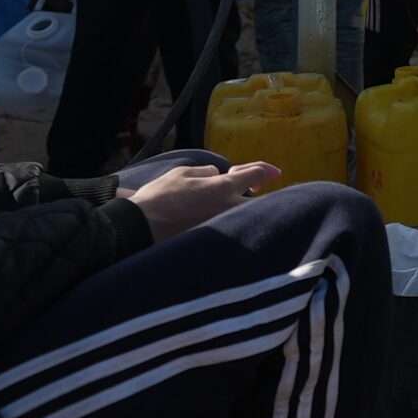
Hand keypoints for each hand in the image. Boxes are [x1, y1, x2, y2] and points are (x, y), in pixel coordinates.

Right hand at [126, 161, 282, 241]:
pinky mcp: (216, 245)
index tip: (276, 173)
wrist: (141, 229)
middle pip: (261, 202)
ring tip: (242, 208)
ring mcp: (224, 229)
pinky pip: (234, 233)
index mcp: (223, 188)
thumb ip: (206, 172)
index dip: (267, 171)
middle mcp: (229, 209)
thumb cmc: (159, 197)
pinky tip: (228, 225)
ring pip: (248, 218)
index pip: (255, 175)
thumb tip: (218, 174)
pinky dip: (235, 227)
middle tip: (258, 192)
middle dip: (264, 197)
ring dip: (248, 212)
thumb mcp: (182, 173)